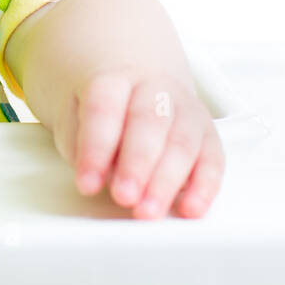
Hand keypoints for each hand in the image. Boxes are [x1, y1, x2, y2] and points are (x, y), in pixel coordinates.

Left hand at [53, 69, 224, 218]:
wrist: (137, 72)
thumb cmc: (102, 100)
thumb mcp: (72, 109)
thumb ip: (79, 140)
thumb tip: (94, 174)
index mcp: (113, 78)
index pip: (103, 109)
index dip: (95, 149)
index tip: (86, 183)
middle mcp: (154, 89)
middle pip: (148, 123)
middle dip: (136, 166)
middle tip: (123, 197)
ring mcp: (185, 109)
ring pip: (182, 143)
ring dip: (166, 182)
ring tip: (148, 211)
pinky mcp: (207, 133)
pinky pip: (213, 159)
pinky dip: (204, 187)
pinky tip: (189, 209)